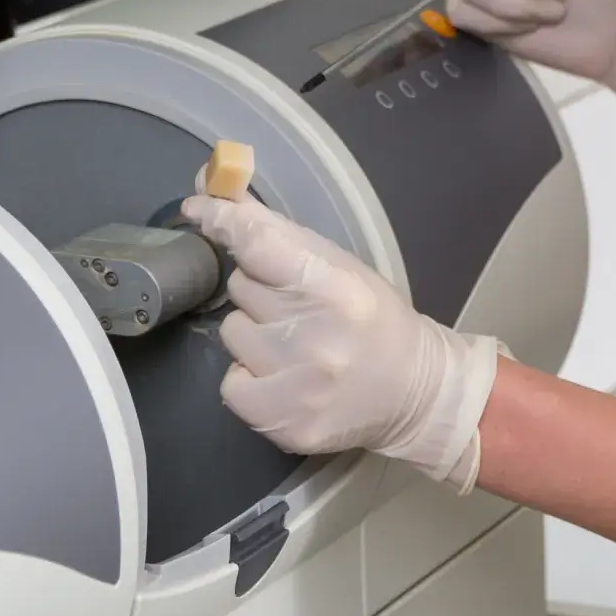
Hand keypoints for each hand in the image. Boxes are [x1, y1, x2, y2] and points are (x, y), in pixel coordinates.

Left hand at [178, 192, 502, 493]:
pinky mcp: (284, 424)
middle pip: (241, 287)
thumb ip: (277, 231)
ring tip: (293, 342)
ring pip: (231, 331)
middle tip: (294, 303)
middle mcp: (314, 337)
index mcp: (336, 287)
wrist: (415, 393)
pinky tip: (283, 376)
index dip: (223, 221)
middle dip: (258, 286)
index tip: (199, 209)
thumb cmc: (372, 317)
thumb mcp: (339, 265)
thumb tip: (215, 191)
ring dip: (253, 331)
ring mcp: (297, 386)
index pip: (258, 244)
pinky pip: (229, 383)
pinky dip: (249, 376)